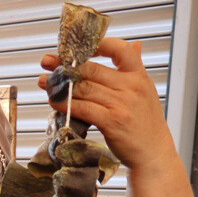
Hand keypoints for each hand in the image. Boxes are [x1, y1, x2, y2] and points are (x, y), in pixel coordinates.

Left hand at [38, 37, 176, 173]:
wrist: (152, 152)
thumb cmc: (145, 123)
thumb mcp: (146, 91)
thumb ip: (135, 69)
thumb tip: (135, 45)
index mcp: (139, 75)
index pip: (121, 49)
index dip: (97, 44)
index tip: (77, 48)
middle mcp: (131, 86)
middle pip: (93, 69)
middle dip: (66, 65)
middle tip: (47, 62)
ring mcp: (121, 104)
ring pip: (84, 88)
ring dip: (61, 85)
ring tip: (45, 82)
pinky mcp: (112, 121)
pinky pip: (83, 108)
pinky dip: (66, 104)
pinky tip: (55, 102)